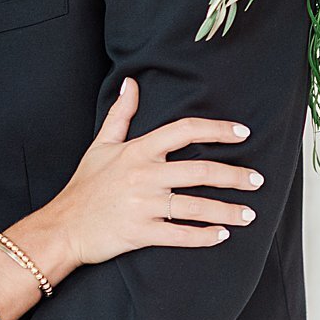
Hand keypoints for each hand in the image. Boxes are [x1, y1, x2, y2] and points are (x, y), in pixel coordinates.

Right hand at [19, 75, 260, 265]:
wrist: (61, 227)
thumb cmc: (84, 187)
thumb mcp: (99, 145)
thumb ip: (120, 114)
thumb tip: (130, 83)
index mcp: (137, 151)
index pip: (184, 131)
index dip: (216, 130)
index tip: (242, 134)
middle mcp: (143, 176)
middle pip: (200, 171)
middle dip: (234, 176)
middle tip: (257, 180)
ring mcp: (143, 206)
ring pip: (196, 207)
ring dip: (227, 211)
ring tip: (249, 214)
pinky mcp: (141, 233)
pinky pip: (180, 235)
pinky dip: (204, 236)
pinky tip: (222, 235)